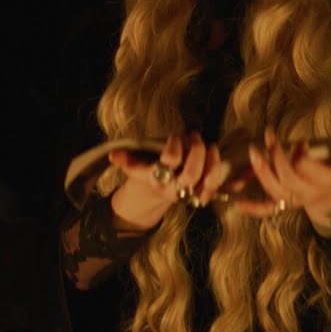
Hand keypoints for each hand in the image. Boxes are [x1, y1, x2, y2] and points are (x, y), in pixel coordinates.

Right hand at [108, 133, 230, 230]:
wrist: (152, 195)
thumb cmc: (145, 171)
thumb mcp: (133, 165)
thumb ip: (125, 159)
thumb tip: (113, 155)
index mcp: (156, 178)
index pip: (169, 161)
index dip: (174, 146)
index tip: (174, 136)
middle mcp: (173, 188)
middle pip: (191, 174)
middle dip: (196, 152)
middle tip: (195, 137)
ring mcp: (188, 193)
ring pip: (206, 182)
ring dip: (211, 162)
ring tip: (210, 145)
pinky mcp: (200, 194)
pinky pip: (213, 188)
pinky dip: (217, 173)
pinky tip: (215, 157)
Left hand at [239, 128, 330, 237]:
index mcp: (324, 181)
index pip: (307, 168)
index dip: (301, 155)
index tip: (300, 142)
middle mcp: (307, 193)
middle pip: (287, 177)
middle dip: (277, 156)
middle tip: (270, 136)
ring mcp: (293, 201)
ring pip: (274, 190)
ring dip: (262, 172)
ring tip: (253, 152)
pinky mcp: (283, 206)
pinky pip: (267, 210)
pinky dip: (253, 208)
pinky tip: (238, 204)